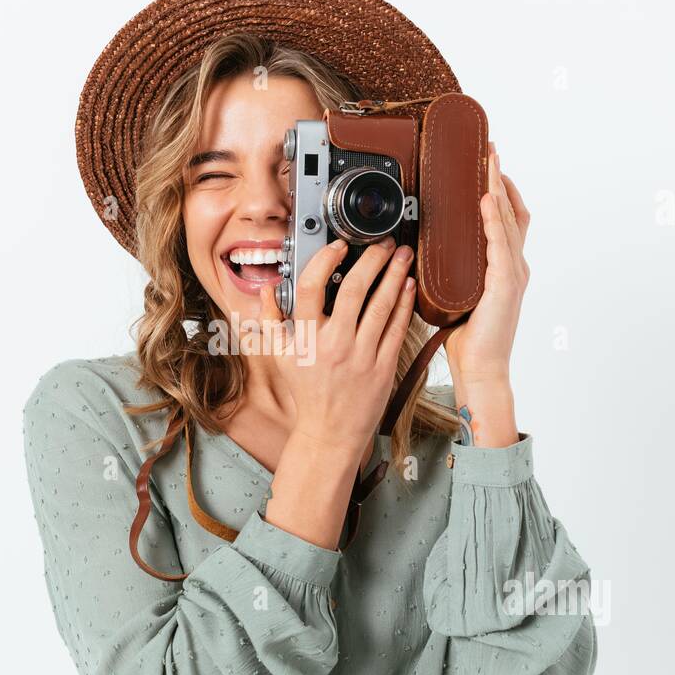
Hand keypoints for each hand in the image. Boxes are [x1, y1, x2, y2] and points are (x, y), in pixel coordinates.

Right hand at [259, 233, 416, 461]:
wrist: (330, 432)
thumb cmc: (306, 393)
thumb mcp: (280, 358)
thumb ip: (270, 321)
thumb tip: (266, 291)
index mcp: (306, 339)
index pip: (310, 288)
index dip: (325, 261)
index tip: (338, 246)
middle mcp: (334, 344)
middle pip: (353, 290)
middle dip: (372, 260)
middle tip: (382, 243)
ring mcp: (361, 356)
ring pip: (381, 306)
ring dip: (394, 276)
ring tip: (402, 255)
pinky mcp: (383, 367)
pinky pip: (396, 329)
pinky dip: (404, 305)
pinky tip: (408, 287)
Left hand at [444, 143, 530, 389]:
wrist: (481, 370)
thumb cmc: (467, 341)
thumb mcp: (454, 297)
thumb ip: (449, 274)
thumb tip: (423, 258)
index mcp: (503, 270)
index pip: (505, 220)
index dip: (498, 191)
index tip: (486, 167)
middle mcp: (513, 266)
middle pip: (510, 211)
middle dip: (500, 178)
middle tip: (490, 150)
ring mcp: (512, 273)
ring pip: (506, 219)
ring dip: (497, 187)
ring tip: (488, 162)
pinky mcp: (504, 283)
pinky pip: (499, 242)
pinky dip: (492, 218)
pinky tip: (484, 198)